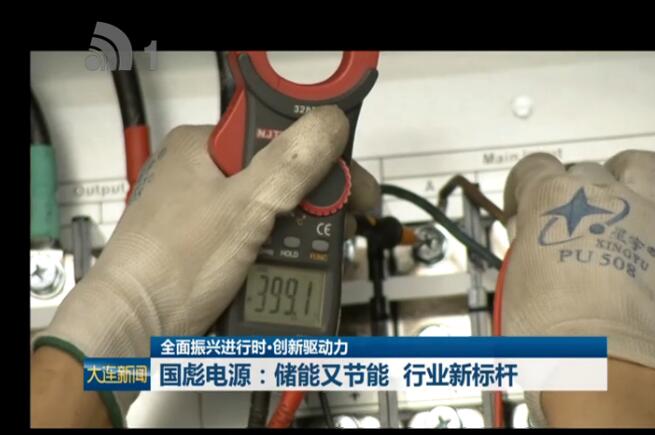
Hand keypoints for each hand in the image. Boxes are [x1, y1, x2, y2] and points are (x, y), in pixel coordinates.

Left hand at [33, 106, 379, 424]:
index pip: (275, 133)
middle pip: (279, 173)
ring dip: (305, 228)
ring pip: (272, 208)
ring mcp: (207, 212)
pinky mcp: (212, 245)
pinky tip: (304, 260)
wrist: (135, 331)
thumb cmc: (172, 266)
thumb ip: (291, 164)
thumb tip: (329, 124)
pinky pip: (259, 235)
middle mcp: (203, 174)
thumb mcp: (243, 207)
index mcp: (201, 147)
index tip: (350, 182)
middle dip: (317, 200)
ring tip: (332, 246)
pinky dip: (284, 248)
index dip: (319, 155)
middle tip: (347, 219)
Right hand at [502, 150, 654, 425]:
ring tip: (616, 208)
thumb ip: (525, 242)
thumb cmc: (552, 327)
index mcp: (552, 197)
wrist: (601, 363)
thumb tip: (529, 236)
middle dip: (573, 190)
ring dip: (624, 181)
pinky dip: (648, 221)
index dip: (523, 185)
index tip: (521, 208)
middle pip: (585, 170)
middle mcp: (603, 195)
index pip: (533, 167)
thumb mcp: (513, 276)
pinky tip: (639, 244)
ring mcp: (646, 215)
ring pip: (638, 167)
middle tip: (567, 220)